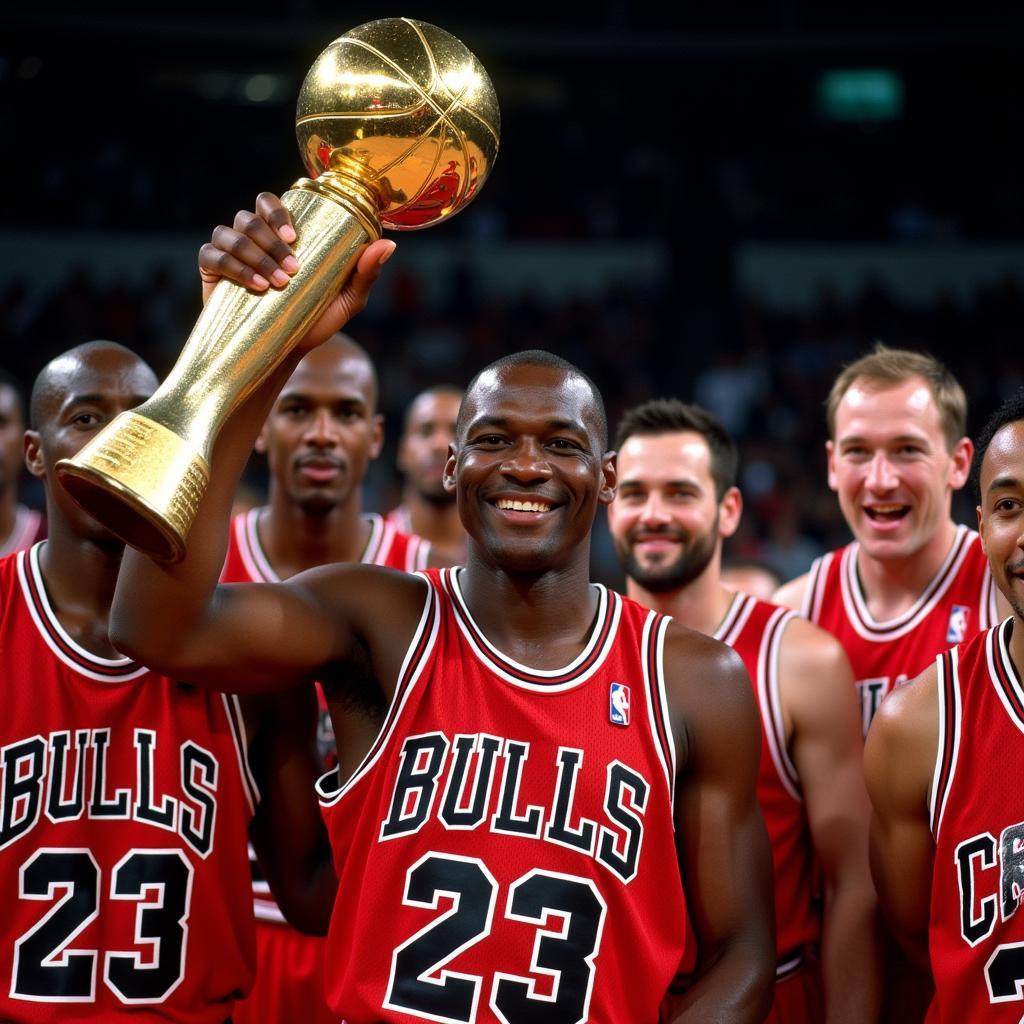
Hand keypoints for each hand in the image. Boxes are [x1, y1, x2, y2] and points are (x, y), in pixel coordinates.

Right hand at [198, 192, 395, 349]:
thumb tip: (389, 244)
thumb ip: (365, 273)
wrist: (285, 352)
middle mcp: (253, 237)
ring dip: (255, 256)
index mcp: (280, 234)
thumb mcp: (347, 299)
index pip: (269, 202)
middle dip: (270, 242)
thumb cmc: (316, 321)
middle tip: (292, 271)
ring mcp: (230, 252)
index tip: (295, 237)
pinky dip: (233, 267)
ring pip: (231, 234)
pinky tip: (256, 287)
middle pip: (249, 217)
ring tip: (277, 285)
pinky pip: (212, 256)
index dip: (278, 212)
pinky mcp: (212, 272)